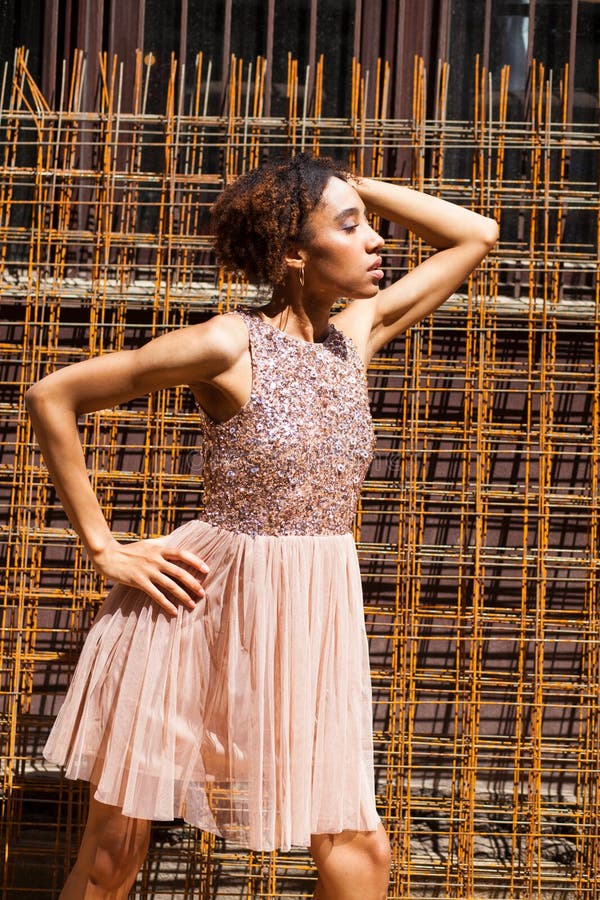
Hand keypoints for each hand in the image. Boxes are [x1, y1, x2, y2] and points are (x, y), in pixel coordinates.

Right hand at [90, 537, 208, 617]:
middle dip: (193, 583)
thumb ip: (162, 545)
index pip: (182, 553)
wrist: (108, 555)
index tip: (206, 570)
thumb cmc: (129, 550)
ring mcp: (147, 570)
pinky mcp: (138, 581)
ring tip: (192, 604)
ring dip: (183, 596)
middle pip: (179, 571)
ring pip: (170, 585)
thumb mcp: (148, 544)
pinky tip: (173, 611)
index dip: (195, 561)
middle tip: (203, 593)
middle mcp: (155, 559)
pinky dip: (166, 603)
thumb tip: (176, 542)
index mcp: (159, 549)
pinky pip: (155, 594)